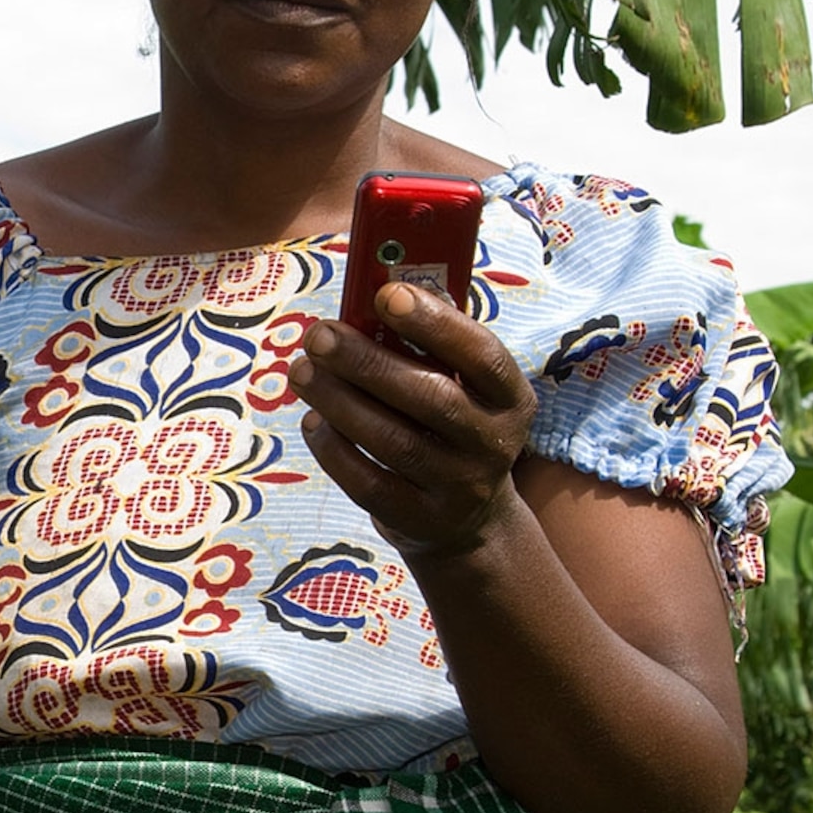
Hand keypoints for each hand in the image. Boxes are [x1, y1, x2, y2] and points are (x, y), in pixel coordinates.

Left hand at [293, 281, 536, 559]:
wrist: (468, 520)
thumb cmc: (451, 425)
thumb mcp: (462, 387)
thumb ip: (431, 348)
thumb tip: (374, 292)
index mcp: (510, 397)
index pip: (482, 356)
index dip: (436, 323)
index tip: (386, 294)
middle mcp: (493, 444)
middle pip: (431, 399)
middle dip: (368, 363)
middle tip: (319, 335)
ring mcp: (459, 488)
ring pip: (394, 442)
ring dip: (340, 401)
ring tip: (301, 371)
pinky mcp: (419, 520)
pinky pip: (369, 483)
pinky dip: (334, 450)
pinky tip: (312, 421)